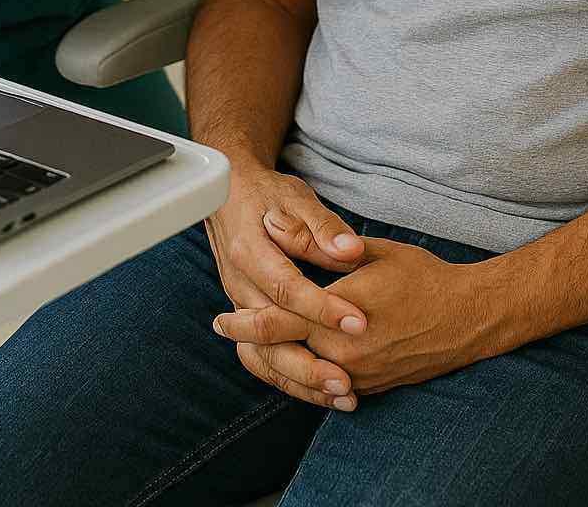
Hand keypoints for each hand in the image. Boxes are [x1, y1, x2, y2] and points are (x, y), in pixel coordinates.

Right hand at [205, 163, 369, 409]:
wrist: (228, 193)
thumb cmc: (267, 193)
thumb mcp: (295, 197)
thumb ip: (322, 227)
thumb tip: (351, 251)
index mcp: (250, 250)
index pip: (286, 288)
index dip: (322, 308)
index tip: (359, 321)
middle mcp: (238, 284)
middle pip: (270, 336)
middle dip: (310, 363)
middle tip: (349, 380)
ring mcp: (238, 304)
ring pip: (263, 355)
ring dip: (301, 381)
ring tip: (342, 395)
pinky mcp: (244, 316)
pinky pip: (261, 357)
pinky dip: (289, 379)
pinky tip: (320, 391)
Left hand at [214, 236, 499, 399]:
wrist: (466, 318)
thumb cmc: (421, 277)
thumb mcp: (371, 252)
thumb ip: (321, 245)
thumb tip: (279, 228)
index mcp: (340, 313)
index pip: (277, 322)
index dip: (243, 322)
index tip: (220, 318)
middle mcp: (344, 351)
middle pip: (280, 355)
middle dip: (249, 343)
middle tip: (226, 329)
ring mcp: (358, 374)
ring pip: (300, 377)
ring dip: (272, 363)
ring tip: (251, 346)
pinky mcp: (370, 386)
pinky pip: (325, 388)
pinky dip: (302, 377)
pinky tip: (292, 362)